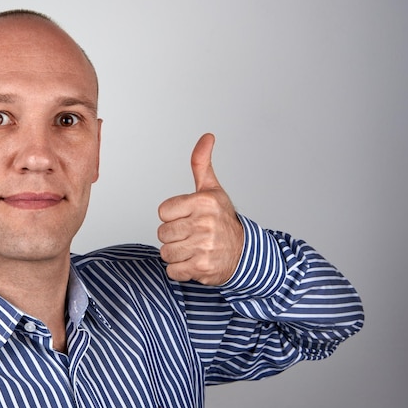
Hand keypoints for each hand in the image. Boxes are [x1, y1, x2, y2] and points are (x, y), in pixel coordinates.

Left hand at [157, 133, 243, 284]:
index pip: (162, 212)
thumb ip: (201, 163)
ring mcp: (204, 246)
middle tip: (191, 235)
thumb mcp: (212, 189)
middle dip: (173, 236)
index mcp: (203, 202)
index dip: (171, 216)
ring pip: (166, 252)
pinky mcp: (202, 267)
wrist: (244, 254)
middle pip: (162, 233)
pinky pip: (173, 270)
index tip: (187, 217)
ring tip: (193, 248)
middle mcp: (205, 223)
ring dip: (176, 254)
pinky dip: (180, 270)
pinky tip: (194, 261)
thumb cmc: (222, 219)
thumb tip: (207, 136)